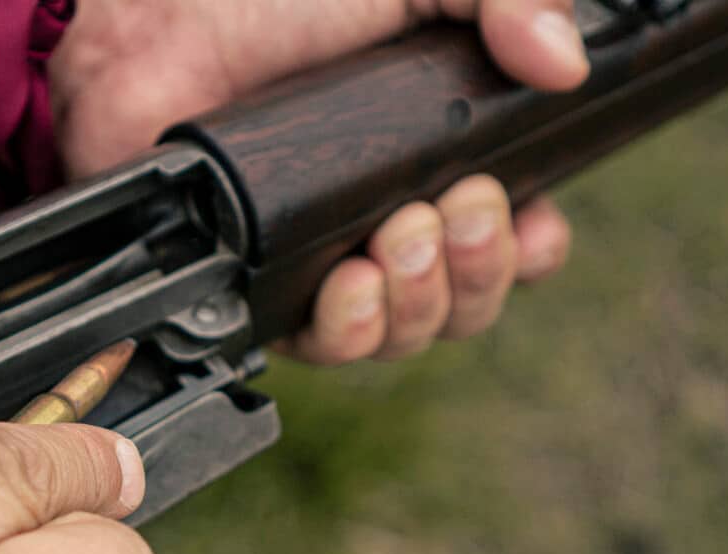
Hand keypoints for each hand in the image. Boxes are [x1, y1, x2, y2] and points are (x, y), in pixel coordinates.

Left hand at [51, 0, 588, 362]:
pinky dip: (354, 326)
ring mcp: (327, 259)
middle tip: (459, 210)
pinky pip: (329, 344)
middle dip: (479, 270)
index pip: (512, 242)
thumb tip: (566, 64)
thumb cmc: (282, 2)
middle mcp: (388, 221)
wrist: (162, 27)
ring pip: (407, 332)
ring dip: (422, 300)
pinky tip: (353, 281)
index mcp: (435, 163)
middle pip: (467, 301)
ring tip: (400, 235)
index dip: (529, 251)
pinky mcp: (267, 289)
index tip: (532, 227)